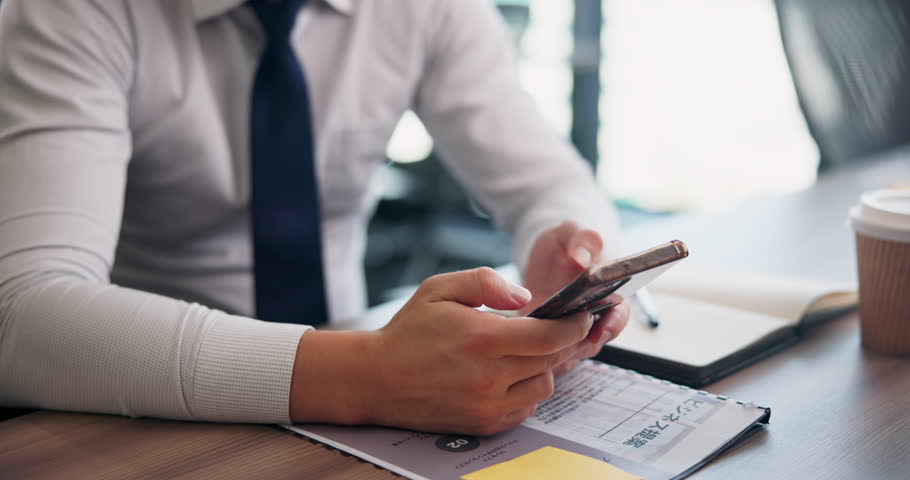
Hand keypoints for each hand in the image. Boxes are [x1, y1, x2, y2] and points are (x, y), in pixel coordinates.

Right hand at [289, 267, 597, 434]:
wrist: (376, 378)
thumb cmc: (409, 331)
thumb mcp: (440, 288)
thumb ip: (486, 282)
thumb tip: (525, 296)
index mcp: (483, 338)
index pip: (551, 335)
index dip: (575, 324)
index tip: (581, 314)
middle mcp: (490, 376)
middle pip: (552, 359)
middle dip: (562, 341)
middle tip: (557, 328)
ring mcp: (488, 404)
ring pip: (544, 385)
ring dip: (543, 366)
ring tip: (525, 352)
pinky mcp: (484, 424)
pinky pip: (525, 407)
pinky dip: (526, 389)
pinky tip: (509, 374)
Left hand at [521, 221, 629, 374]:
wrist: (542, 260)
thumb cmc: (565, 245)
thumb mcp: (573, 233)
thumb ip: (583, 238)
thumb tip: (581, 258)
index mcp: (609, 295)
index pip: (618, 317)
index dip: (612, 325)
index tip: (599, 330)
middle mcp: (593, 320)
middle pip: (592, 342)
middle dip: (576, 344)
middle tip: (559, 342)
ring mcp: (569, 334)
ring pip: (567, 354)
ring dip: (553, 352)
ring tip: (536, 346)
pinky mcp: (545, 343)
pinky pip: (544, 358)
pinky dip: (535, 356)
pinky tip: (520, 350)